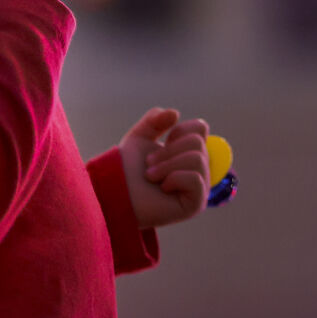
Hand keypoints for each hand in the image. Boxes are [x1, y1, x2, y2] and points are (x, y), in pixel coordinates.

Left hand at [119, 108, 209, 229]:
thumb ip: (155, 120)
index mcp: (189, 153)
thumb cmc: (126, 169)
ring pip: (197, 159)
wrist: (114, 192)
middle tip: (149, 164)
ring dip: (167, 166)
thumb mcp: (140, 137)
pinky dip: (174, 178)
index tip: (163, 142)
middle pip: (198, 143)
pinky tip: (162, 188)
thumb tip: (175, 114)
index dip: (180, 131)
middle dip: (168, 151)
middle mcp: (199, 169)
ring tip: (151, 176)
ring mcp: (200, 188)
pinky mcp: (196, 203)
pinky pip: (195, 179)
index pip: (201, 128)